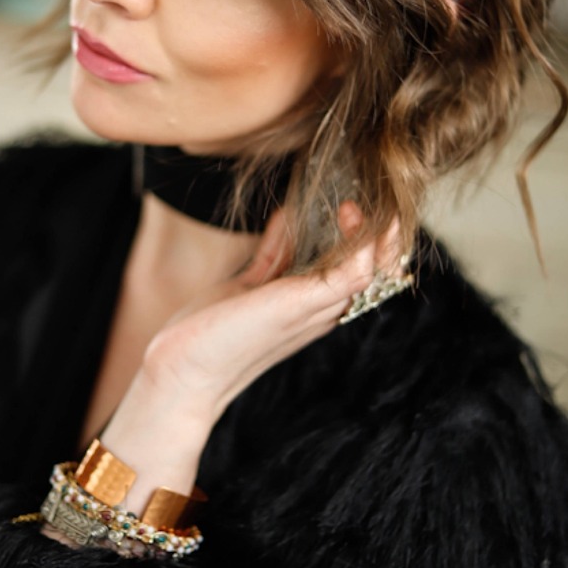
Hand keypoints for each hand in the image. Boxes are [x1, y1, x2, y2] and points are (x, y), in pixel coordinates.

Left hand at [89, 204, 405, 516]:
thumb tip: (287, 215)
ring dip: (378, 233)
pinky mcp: (303, 305)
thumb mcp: (248, 283)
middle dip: (384, 235)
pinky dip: (362, 243)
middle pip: (376, 273)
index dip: (368, 239)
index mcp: (313, 307)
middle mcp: (322, 311)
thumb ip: (275, 254)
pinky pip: (354, 274)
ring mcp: (315, 310)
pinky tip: (349, 213)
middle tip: (375, 199)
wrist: (183, 368)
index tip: (352, 206)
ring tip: (362, 201)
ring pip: (374, 272)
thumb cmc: (211, 331)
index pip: (360, 273)